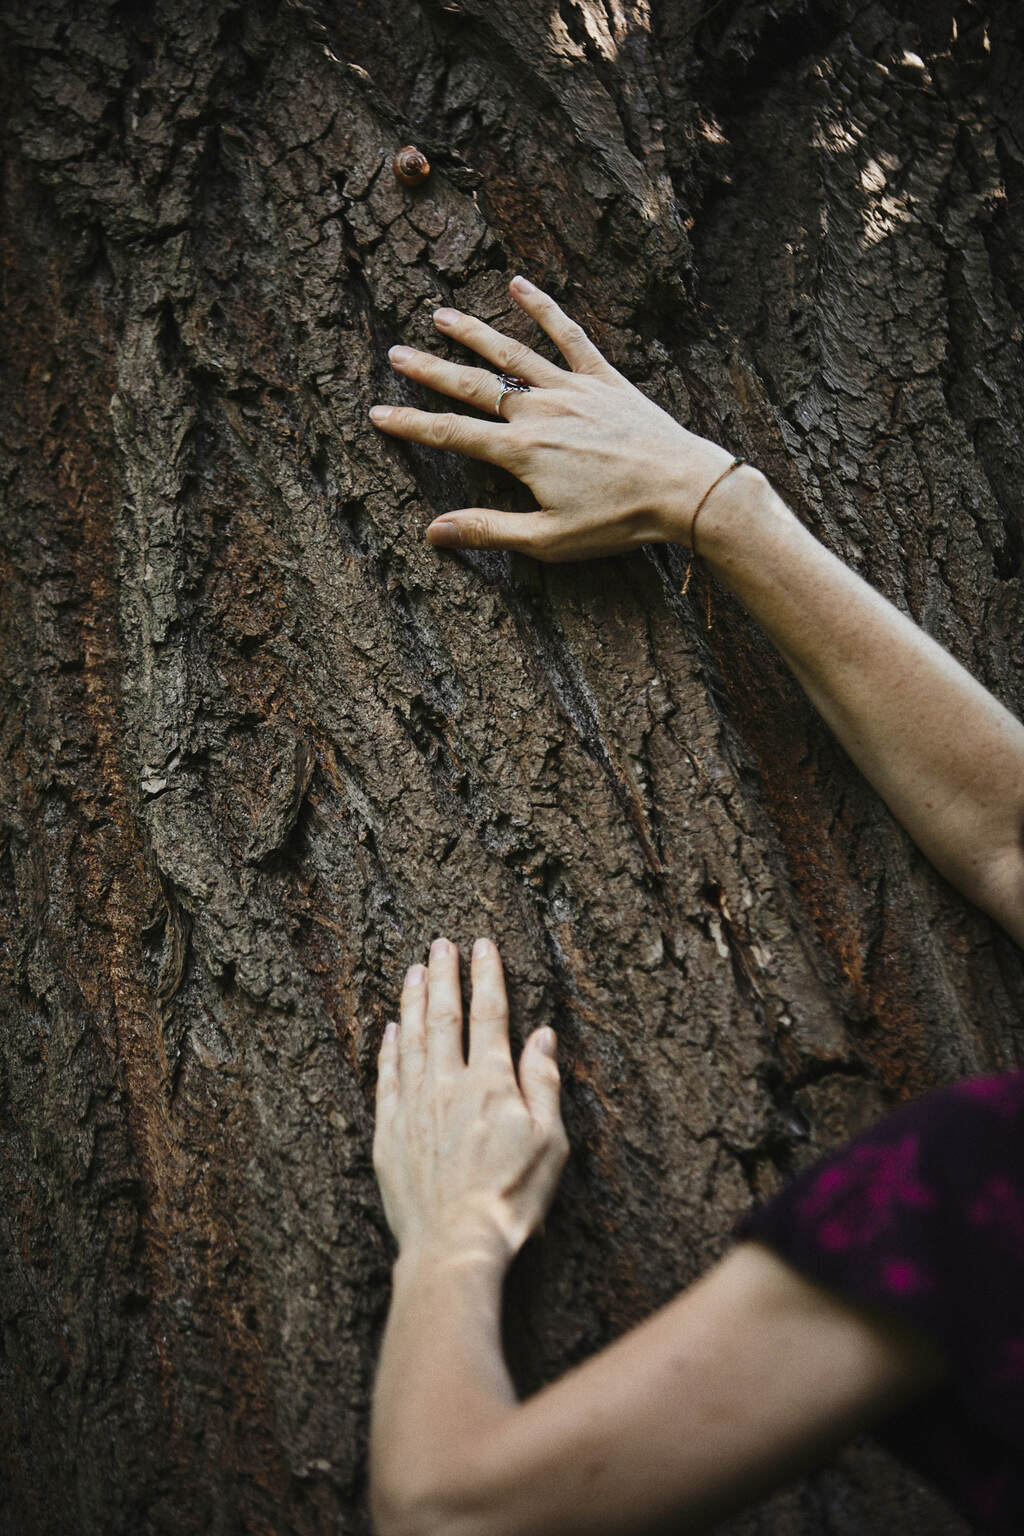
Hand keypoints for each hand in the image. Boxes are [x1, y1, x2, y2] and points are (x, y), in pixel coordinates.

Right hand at [369, 275, 735, 560]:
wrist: (684, 490)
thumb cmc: (619, 522)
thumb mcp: (549, 539)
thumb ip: (489, 530)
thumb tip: (434, 532)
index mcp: (522, 452)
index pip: (452, 435)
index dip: (410, 425)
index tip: (376, 413)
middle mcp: (540, 411)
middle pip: (473, 386)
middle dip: (430, 371)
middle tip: (396, 354)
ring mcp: (573, 389)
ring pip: (512, 353)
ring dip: (474, 332)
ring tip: (440, 315)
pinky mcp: (604, 378)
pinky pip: (569, 335)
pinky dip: (544, 308)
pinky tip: (519, 284)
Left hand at [372, 936, 568, 1266]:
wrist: (454, 1244)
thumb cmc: (511, 1198)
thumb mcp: (549, 1143)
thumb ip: (543, 1084)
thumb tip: (542, 1036)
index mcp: (490, 1084)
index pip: (489, 1015)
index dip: (487, 976)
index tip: (482, 946)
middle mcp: (448, 1085)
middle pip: (445, 1017)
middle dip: (445, 976)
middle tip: (440, 943)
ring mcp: (414, 1107)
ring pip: (412, 1039)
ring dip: (414, 1001)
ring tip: (414, 970)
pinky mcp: (389, 1133)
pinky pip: (386, 1078)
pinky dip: (389, 1049)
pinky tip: (391, 1029)